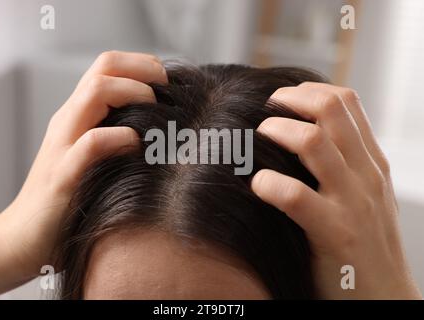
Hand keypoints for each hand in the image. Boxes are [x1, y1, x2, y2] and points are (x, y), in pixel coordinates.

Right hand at [0, 51, 166, 297]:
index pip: (108, 66)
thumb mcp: (95, 157)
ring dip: (132, 94)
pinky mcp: (63, 175)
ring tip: (154, 109)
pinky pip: (91, 143)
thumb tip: (163, 128)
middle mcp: (70, 121)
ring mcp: (64, 145)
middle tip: (168, 87)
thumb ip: (116, 135)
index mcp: (79, 115)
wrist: (25, 235)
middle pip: (104, 68)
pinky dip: (118, 137)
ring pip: (94, 93)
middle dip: (143, 69)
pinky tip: (136, 146)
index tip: (168, 81)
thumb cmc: (72, 196)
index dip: (142, 64)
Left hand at [251, 82, 421, 298]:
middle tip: (266, 110)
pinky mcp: (335, 232)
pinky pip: (295, 195)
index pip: (346, 101)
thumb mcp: (365, 195)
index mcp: (371, 161)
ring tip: (259, 138)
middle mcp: (365, 174)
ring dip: (277, 132)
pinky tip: (259, 186)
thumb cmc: (365, 243)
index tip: (282, 98)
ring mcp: (352, 202)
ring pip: (312, 143)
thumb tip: (304, 133)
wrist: (384, 296)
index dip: (308, 90)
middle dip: (290, 100)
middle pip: (330, 109)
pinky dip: (268, 184)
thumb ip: (345, 164)